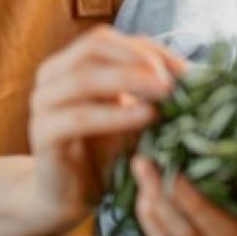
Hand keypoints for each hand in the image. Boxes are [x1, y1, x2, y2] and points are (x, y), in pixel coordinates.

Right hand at [26, 27, 187, 231]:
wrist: (68, 196)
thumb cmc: (103, 150)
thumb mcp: (129, 112)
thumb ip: (147, 90)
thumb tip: (194, 73)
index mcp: (69, 63)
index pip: (108, 39)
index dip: (146, 49)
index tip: (184, 69)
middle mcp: (51, 77)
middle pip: (95, 48)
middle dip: (139, 59)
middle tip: (173, 79)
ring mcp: (43, 104)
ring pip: (85, 77)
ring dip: (130, 80)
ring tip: (165, 92)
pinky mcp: (43, 135)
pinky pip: (80, 117)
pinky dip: (116, 114)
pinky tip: (146, 117)